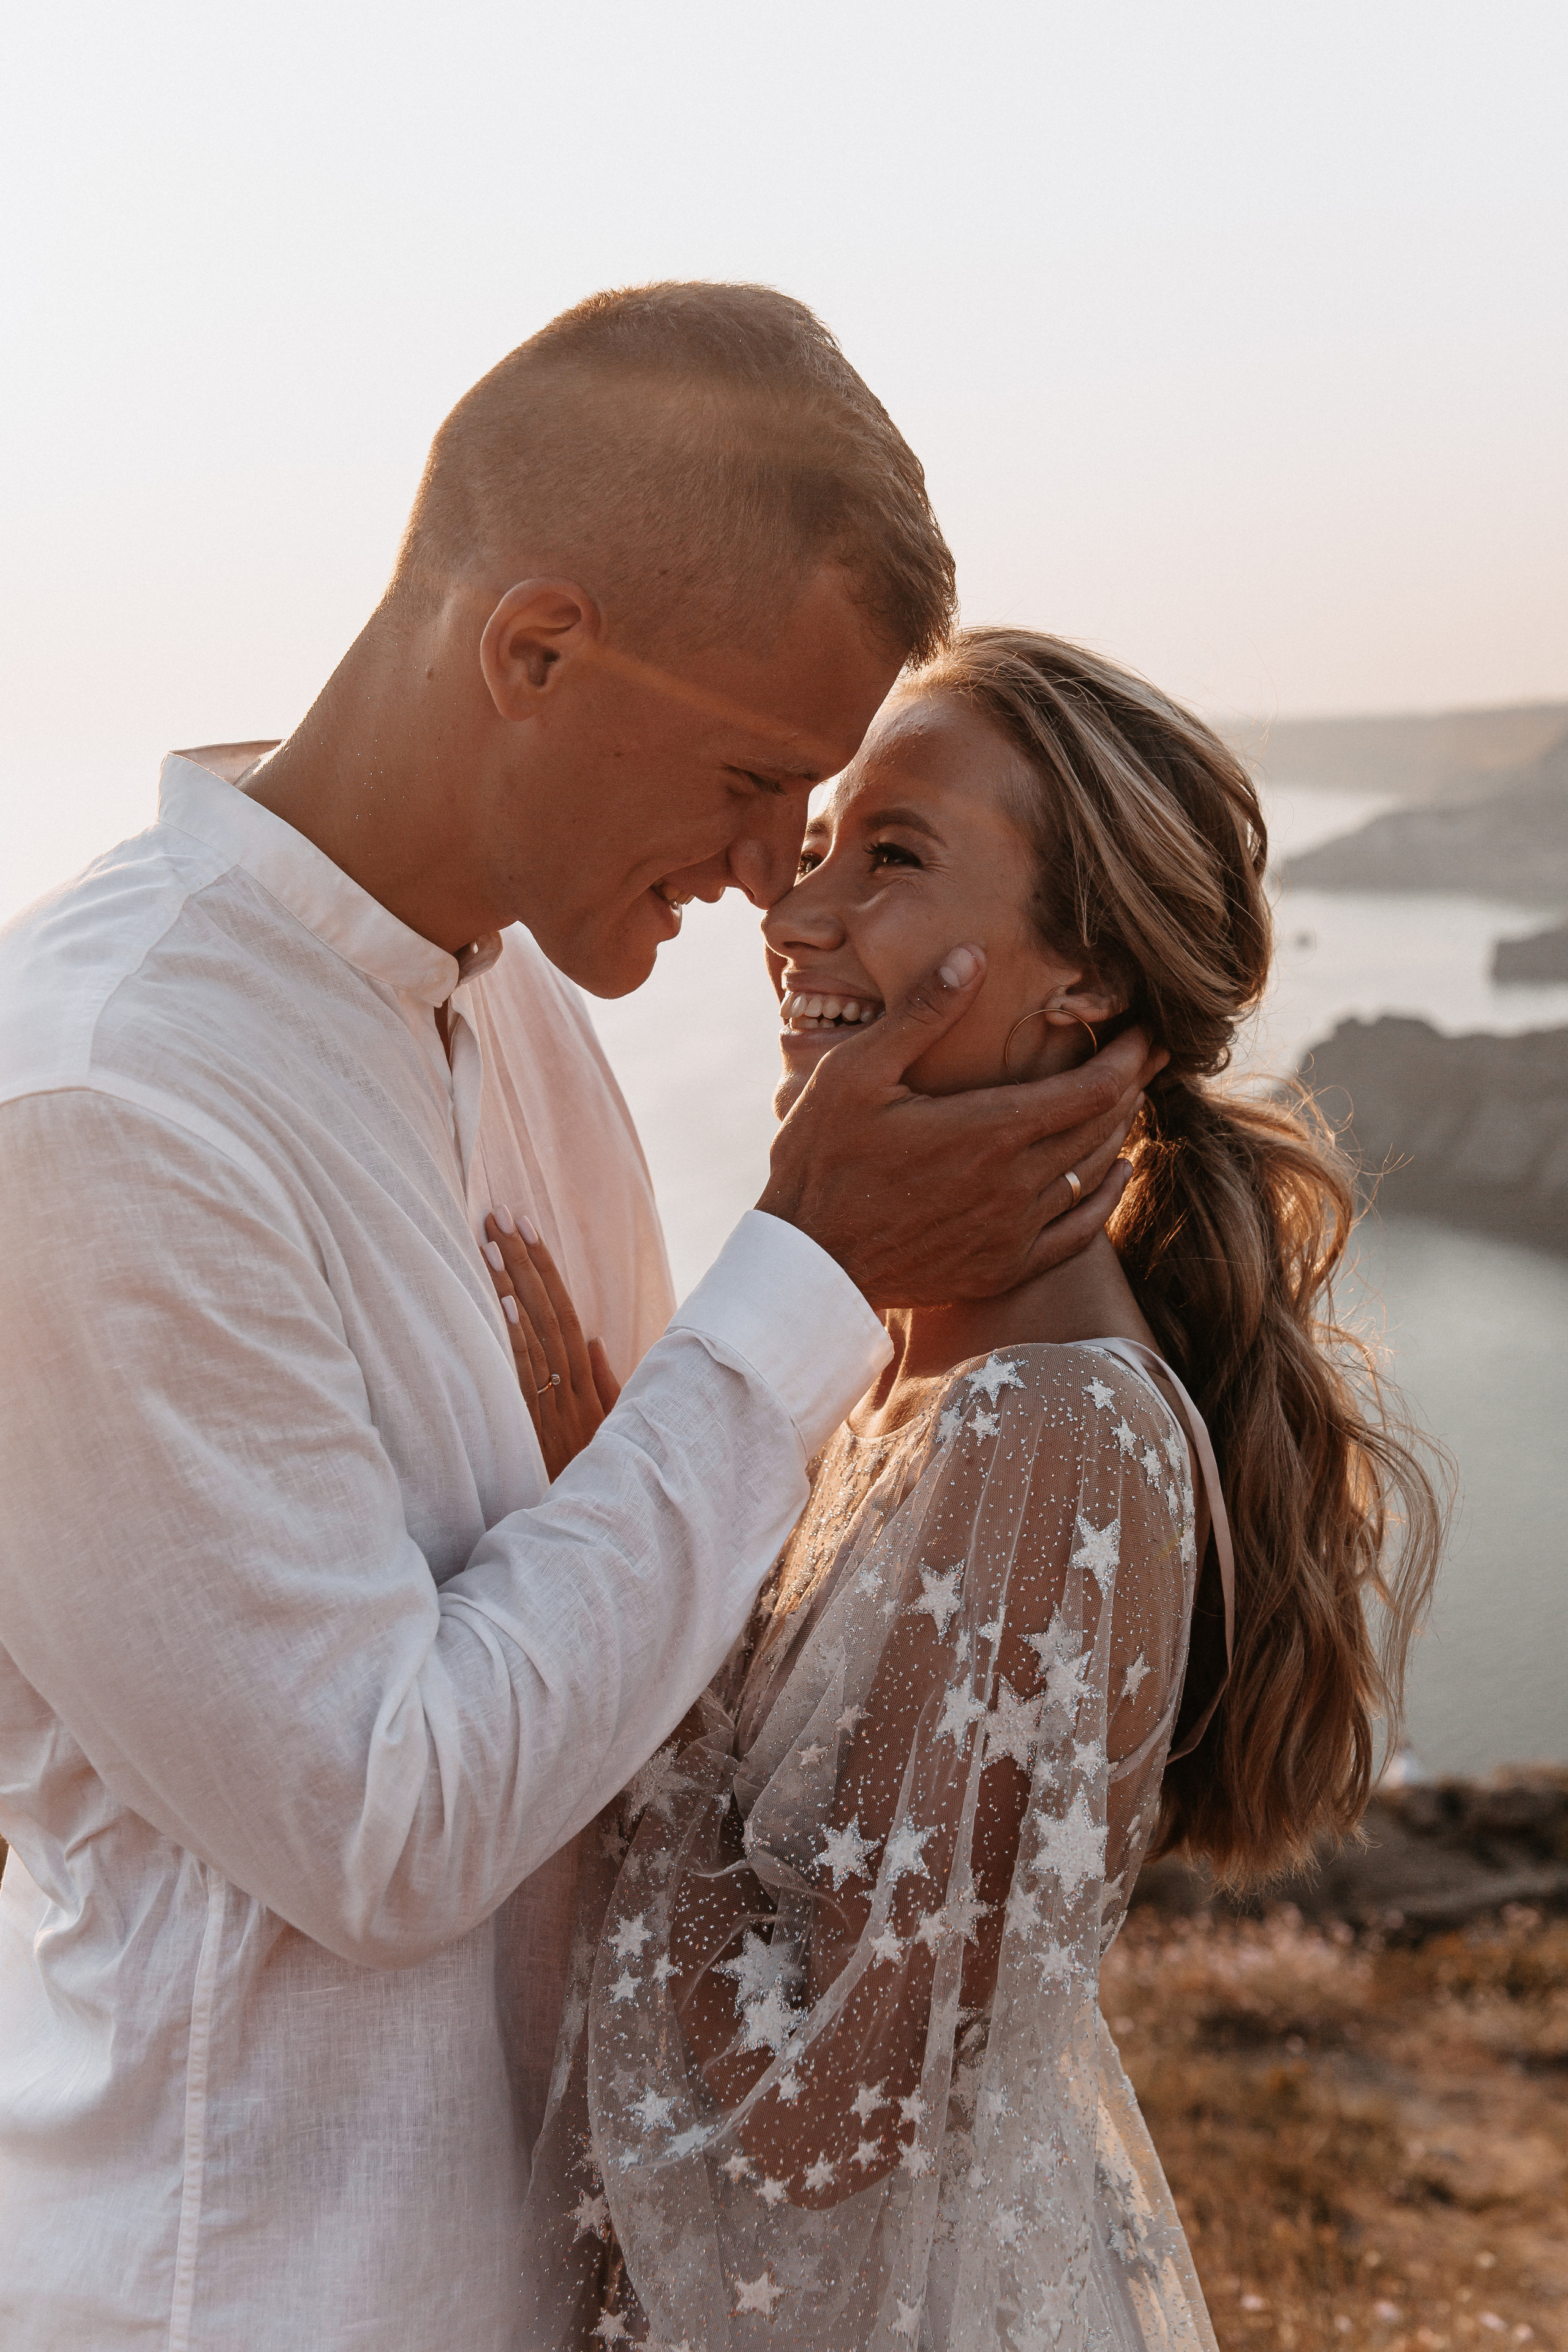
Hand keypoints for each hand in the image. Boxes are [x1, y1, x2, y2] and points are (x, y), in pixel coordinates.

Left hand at [481, 1211, 620, 1478]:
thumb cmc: (603, 1473)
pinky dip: (515, 1338)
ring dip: (511, 1285)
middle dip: (524, 1260)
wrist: (600, 1525)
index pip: (565, 1310)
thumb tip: (592, 1338)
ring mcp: (553, 1404)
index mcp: (590, 1381)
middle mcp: (572, 1386)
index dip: (546, 1268)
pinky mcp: (534, 1427)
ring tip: (489, 1241)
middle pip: (547, 1311)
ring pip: (533, 1334)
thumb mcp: (614, 1426)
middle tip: (499, 1214)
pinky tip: (502, 1303)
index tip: (525, 1228)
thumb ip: (607, 1382)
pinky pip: (526, 1375)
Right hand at [755, 945, 1164, 1306]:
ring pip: (1093, 1173)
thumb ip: (922, 1014)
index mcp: (989, 1129)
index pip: (1094, 1088)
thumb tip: (973, 956)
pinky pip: (1079, 1232)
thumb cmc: (821, 1161)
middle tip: (1148, 1053)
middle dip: (1132, 1083)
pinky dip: (1105, 1195)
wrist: (808, 1266)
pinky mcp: (1003, 1268)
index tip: (1147, 1030)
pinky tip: (1115, 1172)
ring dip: (1118, 1130)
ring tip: (1129, 1096)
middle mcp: (1015, 1183)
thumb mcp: (857, 1073)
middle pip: (1103, 1125)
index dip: (1130, 1056)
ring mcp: (1013, 1231)